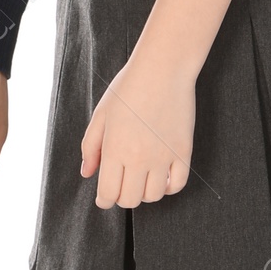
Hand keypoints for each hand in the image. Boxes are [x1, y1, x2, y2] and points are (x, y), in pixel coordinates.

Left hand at [82, 58, 195, 208]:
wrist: (163, 69)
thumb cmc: (128, 88)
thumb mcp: (101, 115)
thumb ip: (91, 147)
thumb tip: (87, 173)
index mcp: (115, 150)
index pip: (108, 194)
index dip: (104, 200)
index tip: (104, 197)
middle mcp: (139, 158)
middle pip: (130, 200)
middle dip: (122, 197)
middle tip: (122, 185)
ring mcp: (163, 156)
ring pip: (153, 196)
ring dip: (145, 192)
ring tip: (141, 178)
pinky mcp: (183, 151)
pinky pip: (177, 184)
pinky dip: (168, 187)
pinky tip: (161, 177)